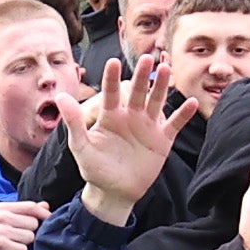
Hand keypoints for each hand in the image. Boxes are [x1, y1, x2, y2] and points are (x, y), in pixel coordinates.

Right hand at [0, 196, 50, 249]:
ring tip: (11, 243)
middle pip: (33, 223)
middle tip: (16, 236)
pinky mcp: (0, 244)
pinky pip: (23, 249)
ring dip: (24, 243)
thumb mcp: (6, 219)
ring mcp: (0, 230)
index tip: (49, 220)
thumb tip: (45, 205)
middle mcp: (1, 216)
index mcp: (3, 207)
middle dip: (29, 232)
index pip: (31, 206)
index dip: (44, 213)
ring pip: (30, 237)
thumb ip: (26, 211)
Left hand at [61, 63, 173, 216]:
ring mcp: (147, 126)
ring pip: (156, 102)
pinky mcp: (162, 140)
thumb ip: (73, 122)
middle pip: (137, 91)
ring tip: (166, 69)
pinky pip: (174, 124)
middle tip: (146, 58)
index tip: (112, 62)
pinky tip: (190, 102)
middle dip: (141, 75)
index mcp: (110, 115)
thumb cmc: (94, 168)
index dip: (111, 78)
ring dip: (162, 86)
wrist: (114, 192)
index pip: (111, 93)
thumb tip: (59, 96)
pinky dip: (183, 114)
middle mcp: (130, 116)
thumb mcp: (81, 146)